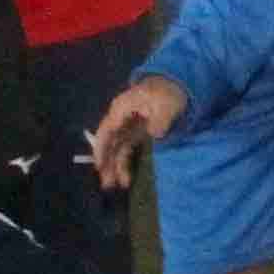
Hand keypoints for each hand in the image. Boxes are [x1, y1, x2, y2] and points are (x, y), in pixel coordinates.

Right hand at [91, 75, 187, 190]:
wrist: (175, 86)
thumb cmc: (168, 93)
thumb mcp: (167, 103)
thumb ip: (160, 119)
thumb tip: (155, 133)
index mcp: (122, 108)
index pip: (107, 129)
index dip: (101, 147)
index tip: (99, 164)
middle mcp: (120, 118)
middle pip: (108, 142)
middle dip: (106, 162)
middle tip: (106, 183)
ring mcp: (127, 127)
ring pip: (115, 149)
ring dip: (114, 167)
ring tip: (115, 186)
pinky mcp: (135, 133)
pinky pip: (125, 150)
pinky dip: (125, 163)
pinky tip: (126, 178)